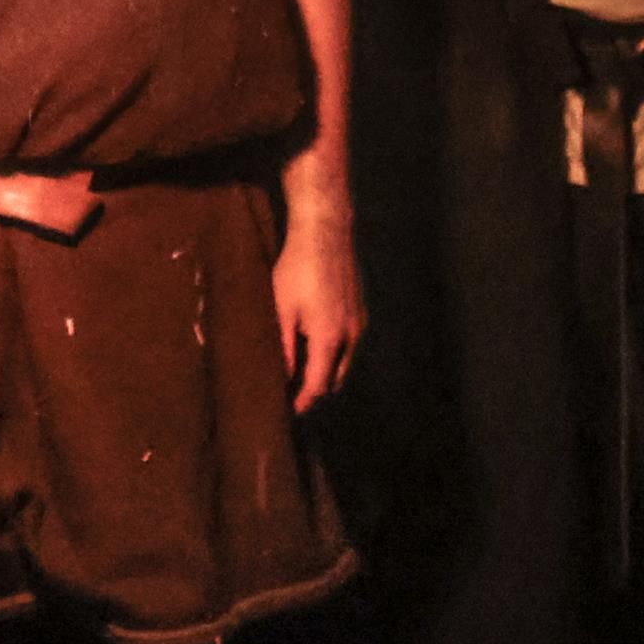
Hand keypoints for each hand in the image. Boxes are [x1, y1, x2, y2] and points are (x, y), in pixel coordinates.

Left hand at [270, 194, 363, 413]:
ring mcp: (360, 323)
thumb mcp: (282, 308)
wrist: (326, 232)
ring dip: (327, 371)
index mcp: (329, 339)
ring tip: (302, 371)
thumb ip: (284, 347)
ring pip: (345, 362)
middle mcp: (351, 336)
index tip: (291, 412)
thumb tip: (284, 377)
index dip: (305, 401)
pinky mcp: (361, 311)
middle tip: (293, 393)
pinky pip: (350, 345)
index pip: (319, 384)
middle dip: (317, 389)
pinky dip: (335, 354)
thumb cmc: (297, 269)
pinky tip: (316, 344)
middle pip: (336, 378)